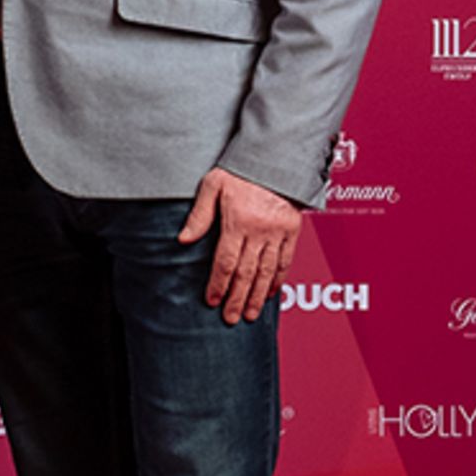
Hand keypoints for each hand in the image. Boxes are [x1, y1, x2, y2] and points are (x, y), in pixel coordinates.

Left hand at [178, 167, 302, 323]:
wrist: (276, 157)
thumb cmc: (241, 169)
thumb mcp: (213, 185)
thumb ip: (199, 215)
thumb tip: (183, 240)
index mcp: (238, 221)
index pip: (226, 262)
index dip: (218, 284)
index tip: (211, 300)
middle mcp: (260, 230)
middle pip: (247, 273)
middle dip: (237, 298)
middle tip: (230, 318)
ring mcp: (278, 233)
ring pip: (267, 272)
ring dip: (258, 296)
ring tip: (250, 314)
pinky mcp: (292, 231)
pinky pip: (285, 261)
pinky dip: (278, 280)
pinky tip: (270, 294)